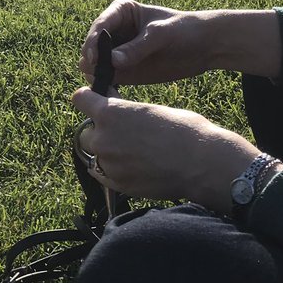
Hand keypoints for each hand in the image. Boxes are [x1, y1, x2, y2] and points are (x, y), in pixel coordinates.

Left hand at [72, 87, 259, 214]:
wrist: (203, 164)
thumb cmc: (185, 130)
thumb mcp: (151, 109)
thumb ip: (125, 110)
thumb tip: (113, 106)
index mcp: (110, 113)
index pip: (80, 99)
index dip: (87, 98)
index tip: (95, 101)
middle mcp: (104, 138)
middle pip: (85, 132)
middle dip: (99, 130)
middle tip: (120, 131)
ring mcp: (109, 164)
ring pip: (95, 155)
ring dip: (106, 152)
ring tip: (131, 151)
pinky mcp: (117, 184)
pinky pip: (103, 174)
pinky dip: (111, 169)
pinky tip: (131, 165)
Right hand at [80, 0, 212, 84]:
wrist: (205, 46)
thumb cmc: (184, 30)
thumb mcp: (161, 35)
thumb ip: (137, 48)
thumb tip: (112, 61)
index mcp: (119, 12)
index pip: (99, 26)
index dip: (93, 42)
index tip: (95, 59)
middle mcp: (113, 32)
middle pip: (90, 47)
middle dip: (93, 61)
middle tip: (102, 75)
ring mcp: (116, 53)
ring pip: (93, 66)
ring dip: (96, 75)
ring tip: (108, 85)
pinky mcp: (123, 71)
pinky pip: (105, 80)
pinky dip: (105, 86)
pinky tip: (113, 93)